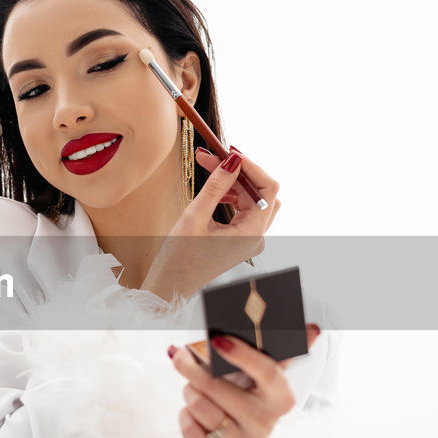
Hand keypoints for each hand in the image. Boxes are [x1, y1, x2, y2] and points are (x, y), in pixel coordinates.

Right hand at [141, 147, 280, 301]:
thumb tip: (232, 161)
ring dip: (234, 183)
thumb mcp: (196, 216)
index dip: (251, 166)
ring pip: (252, 200)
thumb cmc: (179, 258)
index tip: (230, 151)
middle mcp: (256, 237)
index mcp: (252, 233)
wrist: (170, 286)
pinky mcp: (239, 241)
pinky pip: (244, 211)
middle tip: (213, 157)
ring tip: (210, 170)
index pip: (267, 188)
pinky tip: (214, 191)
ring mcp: (249, 240)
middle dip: (239, 172)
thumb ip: (216, 186)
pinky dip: (232, 197)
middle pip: (261, 193)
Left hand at [167, 324, 320, 437]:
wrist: (235, 437)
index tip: (218, 339)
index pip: (266, 371)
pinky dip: (185, 418)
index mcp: (282, 397)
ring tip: (191, 389)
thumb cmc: (246, 395)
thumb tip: (314, 329)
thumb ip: (279, 350)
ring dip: (189, 394)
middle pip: (220, 389)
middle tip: (182, 358)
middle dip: (194, 371)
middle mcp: (267, 423)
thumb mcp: (262, 373)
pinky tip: (190, 412)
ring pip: (202, 409)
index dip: (242, 354)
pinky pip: (192, 433)